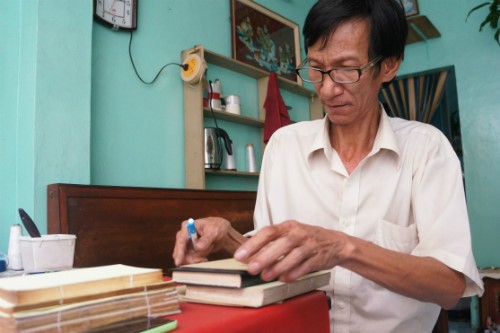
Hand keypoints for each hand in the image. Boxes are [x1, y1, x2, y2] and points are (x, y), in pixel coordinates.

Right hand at [172, 217, 231, 265]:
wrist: (222, 232)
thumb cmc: (217, 227)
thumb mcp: (213, 232)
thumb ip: (206, 239)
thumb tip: (198, 247)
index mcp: (187, 226)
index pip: (181, 240)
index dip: (179, 252)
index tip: (178, 262)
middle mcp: (184, 235)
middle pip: (180, 251)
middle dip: (190, 258)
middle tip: (201, 259)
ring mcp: (186, 243)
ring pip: (185, 257)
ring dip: (196, 259)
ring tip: (205, 256)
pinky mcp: (189, 250)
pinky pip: (190, 259)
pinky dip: (197, 260)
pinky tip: (204, 258)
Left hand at [234, 220, 349, 281]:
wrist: (336, 243)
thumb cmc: (307, 239)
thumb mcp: (290, 233)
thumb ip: (272, 242)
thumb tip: (249, 254)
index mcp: (289, 226)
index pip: (268, 232)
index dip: (253, 244)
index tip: (240, 255)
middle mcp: (299, 234)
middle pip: (281, 244)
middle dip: (264, 257)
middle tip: (251, 269)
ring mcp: (310, 245)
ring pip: (293, 256)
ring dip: (278, 267)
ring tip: (265, 276)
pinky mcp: (318, 258)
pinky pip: (305, 266)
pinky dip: (293, 273)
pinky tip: (284, 278)